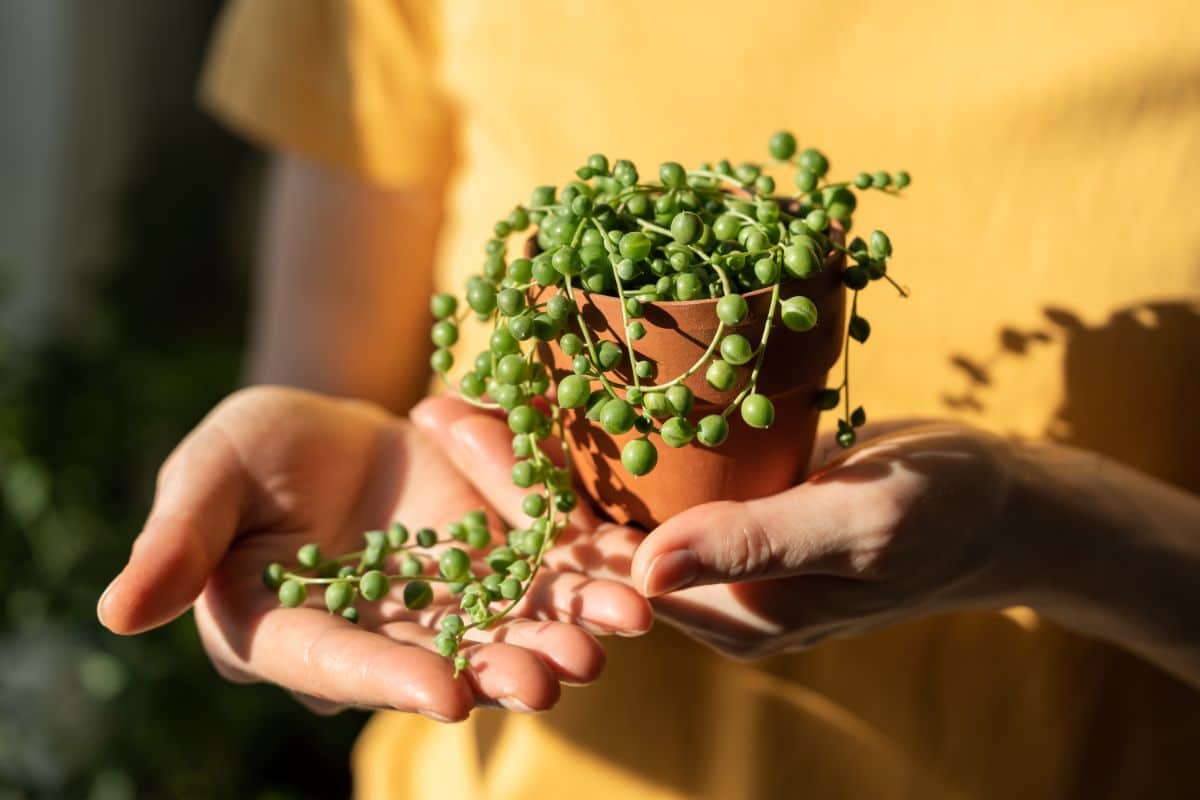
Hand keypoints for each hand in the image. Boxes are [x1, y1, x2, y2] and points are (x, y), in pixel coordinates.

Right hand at [98, 387, 650, 719]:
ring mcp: (450, 600)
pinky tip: (634, 578)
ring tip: (618, 631)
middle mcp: (383, 634)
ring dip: (566, 630)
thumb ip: (178, 540)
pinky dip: (589, 573)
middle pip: (444, 660)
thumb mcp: (209, 477)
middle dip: (504, 667)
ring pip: (510, 623)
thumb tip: (115, 614)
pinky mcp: (499, 556)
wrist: (331, 427)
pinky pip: (547, 569)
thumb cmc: (252, 454)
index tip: (447, 694)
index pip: (340, 664)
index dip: (389, 681)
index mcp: (296, 630)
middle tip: (559, 677)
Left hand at [425, 410, 1199, 683]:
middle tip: (436, 406)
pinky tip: (562, 382)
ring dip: (545, 448)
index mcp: (724, 615)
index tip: (457, 435)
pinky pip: (650, 477)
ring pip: (608, 504)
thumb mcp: (862, 525)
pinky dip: (604, 433)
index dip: (521, 502)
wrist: (998, 503)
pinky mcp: (729, 510)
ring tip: (475, 388)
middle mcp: (703, 590)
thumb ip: (757, 545)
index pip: (595, 568)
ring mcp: (714, 551)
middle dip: (509, 474)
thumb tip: (637, 571)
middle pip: (582, 537)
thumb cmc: (944, 514)